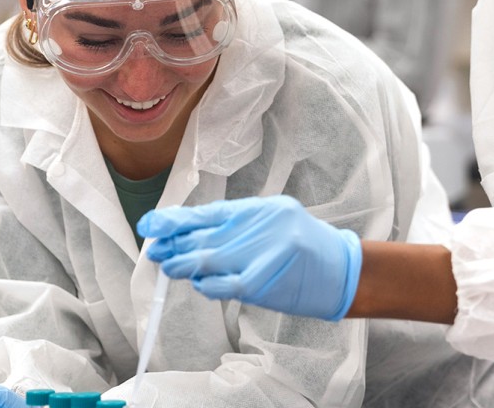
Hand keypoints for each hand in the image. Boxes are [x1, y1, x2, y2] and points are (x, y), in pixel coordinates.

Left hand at [138, 195, 361, 320]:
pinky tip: (200, 283)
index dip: (176, 220)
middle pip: (203, 236)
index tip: (152, 225)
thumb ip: (239, 226)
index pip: (208, 212)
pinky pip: (225, 284)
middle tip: (155, 251)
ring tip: (169, 266)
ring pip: (208, 259)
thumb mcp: (275, 220)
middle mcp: (258, 226)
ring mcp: (260, 253)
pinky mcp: (263, 282)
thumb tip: (195, 235)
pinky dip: (208, 285)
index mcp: (258, 208)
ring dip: (184, 265)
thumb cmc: (306, 245)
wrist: (341, 270)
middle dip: (175, 244)